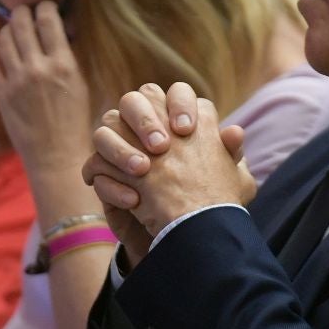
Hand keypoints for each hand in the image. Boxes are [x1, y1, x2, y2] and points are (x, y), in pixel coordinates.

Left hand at [0, 2, 94, 175]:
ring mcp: (16, 81)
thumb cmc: (76, 121)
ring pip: (3, 39)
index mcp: (63, 65)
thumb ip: (70, 56)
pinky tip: (5, 54)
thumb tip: (61, 30)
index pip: (48, 20)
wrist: (56, 155)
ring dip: (8, 29)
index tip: (46, 5)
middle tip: (25, 11)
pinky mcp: (1, 93)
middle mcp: (37, 69)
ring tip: (14, 29)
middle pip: (21, 23)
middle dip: (22, 11)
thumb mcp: (83, 84)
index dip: (45, 6)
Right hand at [84, 84, 254, 240]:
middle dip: (145, 120)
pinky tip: (134, 201)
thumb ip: (231, 156)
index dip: (178, 104)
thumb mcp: (231, 181)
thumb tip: (234, 132)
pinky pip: (94, 169)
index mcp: (176, 120)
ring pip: (104, 131)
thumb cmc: (207, 200)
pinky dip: (112, 185)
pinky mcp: (103, 177)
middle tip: (161, 147)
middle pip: (132, 100)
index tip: (186, 129)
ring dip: (121, 149)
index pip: (173, 92)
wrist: (184, 235)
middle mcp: (145, 129)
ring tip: (143, 171)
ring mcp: (120, 151)